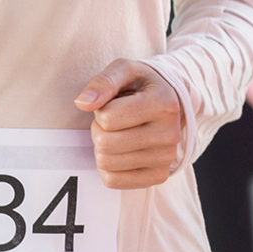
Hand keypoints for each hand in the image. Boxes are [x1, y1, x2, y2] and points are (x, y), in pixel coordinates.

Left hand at [74, 60, 184, 189]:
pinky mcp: (158, 176)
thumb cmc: (140, 86)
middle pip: (104, 143)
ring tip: (118, 134)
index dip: (101, 110)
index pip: (107, 117)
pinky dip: (107, 167)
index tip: (114, 104)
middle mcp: (170, 133)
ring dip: (102, 148)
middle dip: (98, 130)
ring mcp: (166, 157)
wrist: (168, 104)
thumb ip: (103, 82)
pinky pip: (113, 181)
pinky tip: (120, 152)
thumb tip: (82, 103)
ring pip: (106, 162)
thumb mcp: (124, 70)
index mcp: (164, 103)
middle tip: (113, 121)